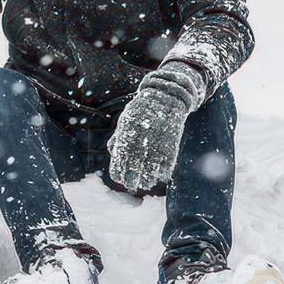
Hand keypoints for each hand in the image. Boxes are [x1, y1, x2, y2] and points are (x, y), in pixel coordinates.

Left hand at [107, 62, 204, 191]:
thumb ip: (118, 138)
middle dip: (131, 181)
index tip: (119, 178)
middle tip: (131, 185)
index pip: (118, 164)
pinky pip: (166, 168)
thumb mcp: (126, 122)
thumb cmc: (142, 112)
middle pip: (133, 172)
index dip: (118, 173)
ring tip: (145, 183)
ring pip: (150, 174)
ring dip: (147, 181)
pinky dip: (162, 175)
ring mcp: (156, 147)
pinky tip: (159, 176)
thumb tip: (113, 155)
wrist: (165, 98)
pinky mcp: (171, 148)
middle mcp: (140, 144)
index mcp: (126, 138)